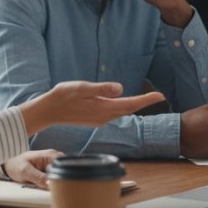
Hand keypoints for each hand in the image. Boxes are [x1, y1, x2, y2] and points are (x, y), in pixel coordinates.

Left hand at [2, 149, 62, 188]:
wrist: (9, 165)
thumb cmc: (15, 165)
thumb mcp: (25, 171)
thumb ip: (38, 177)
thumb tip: (50, 184)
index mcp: (49, 155)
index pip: (63, 164)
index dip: (63, 175)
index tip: (58, 185)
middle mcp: (53, 158)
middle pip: (64, 170)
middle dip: (61, 180)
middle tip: (55, 189)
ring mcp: (51, 165)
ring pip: (60, 175)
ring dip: (57, 182)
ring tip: (52, 189)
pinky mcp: (49, 171)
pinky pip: (55, 178)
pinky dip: (53, 183)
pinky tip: (49, 188)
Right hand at [17, 81, 165, 134]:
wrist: (48, 111)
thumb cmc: (62, 96)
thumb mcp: (82, 88)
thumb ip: (102, 89)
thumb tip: (121, 89)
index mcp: (102, 108)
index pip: (130, 104)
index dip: (146, 100)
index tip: (160, 96)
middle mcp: (103, 117)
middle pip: (128, 109)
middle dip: (144, 103)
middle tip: (158, 96)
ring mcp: (99, 119)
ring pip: (121, 112)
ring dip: (134, 106)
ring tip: (146, 99)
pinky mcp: (94, 119)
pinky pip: (113, 113)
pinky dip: (123, 108)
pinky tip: (125, 103)